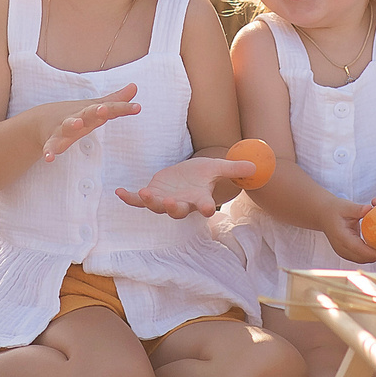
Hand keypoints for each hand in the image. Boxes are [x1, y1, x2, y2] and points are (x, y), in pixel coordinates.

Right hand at [43, 85, 137, 160]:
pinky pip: (50, 147)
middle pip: (87, 114)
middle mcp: (77, 118)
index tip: (137, 107)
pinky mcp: (51, 141)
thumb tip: (135, 86)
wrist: (40, 120)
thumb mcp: (94, 107)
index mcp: (90, 112)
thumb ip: (116, 101)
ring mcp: (63, 129)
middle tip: (103, 109)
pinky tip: (49, 158)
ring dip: (72, 125)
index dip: (122, 108)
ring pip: (67, 127)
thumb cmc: (74, 114)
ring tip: (77, 123)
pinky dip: (49, 151)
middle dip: (95, 111)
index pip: (109, 109)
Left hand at [115, 156, 244, 217]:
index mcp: (198, 198)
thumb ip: (233, 169)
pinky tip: (119, 192)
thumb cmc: (203, 173)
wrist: (187, 175)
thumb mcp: (217, 167)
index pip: (203, 205)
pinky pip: (137, 201)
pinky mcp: (151, 196)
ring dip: (150, 202)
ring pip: (156, 206)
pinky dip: (129, 198)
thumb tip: (256, 167)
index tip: (207, 209)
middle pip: (177, 210)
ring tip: (143, 193)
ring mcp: (164, 201)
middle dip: (173, 207)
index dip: (204, 207)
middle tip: (170, 203)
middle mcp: (181, 204)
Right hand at [318, 198, 375, 264]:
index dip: (373, 253)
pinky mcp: (345, 253)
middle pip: (362, 258)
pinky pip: (359, 257)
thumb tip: (371, 208)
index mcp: (341, 237)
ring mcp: (342, 252)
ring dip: (374, 257)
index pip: (358, 249)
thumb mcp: (346, 206)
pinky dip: (370, 255)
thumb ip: (358, 209)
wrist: (323, 214)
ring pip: (361, 260)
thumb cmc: (335, 209)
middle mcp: (341, 247)